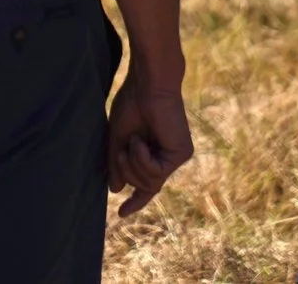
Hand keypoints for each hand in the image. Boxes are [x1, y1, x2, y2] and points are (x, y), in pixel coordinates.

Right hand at [106, 77, 191, 217]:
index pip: (146, 183)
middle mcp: (167, 156)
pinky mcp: (182, 154)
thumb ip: (117, 164)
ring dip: (132, 164)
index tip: (121, 213)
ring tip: (132, 141)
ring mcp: (176, 156)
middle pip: (144, 185)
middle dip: (126, 171)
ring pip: (150, 183)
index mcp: (153, 152)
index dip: (135, 200)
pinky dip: (142, 159)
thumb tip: (115, 189)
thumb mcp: (117, 138)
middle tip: (120, 150)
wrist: (147, 84)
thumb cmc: (131, 103)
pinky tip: (140, 141)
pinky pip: (157, 173)